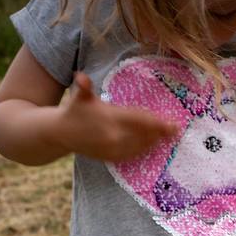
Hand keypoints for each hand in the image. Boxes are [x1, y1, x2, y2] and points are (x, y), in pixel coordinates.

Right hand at [50, 71, 178, 161]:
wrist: (60, 134)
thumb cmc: (74, 110)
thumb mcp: (79, 96)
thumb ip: (84, 86)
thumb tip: (79, 76)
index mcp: (110, 118)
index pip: (140, 121)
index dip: (158, 123)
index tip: (173, 124)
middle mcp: (113, 136)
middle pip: (144, 135)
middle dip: (161, 134)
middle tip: (176, 131)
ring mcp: (111, 149)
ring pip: (139, 146)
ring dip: (154, 142)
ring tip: (167, 138)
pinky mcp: (109, 158)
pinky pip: (131, 155)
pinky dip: (143, 151)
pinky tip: (151, 147)